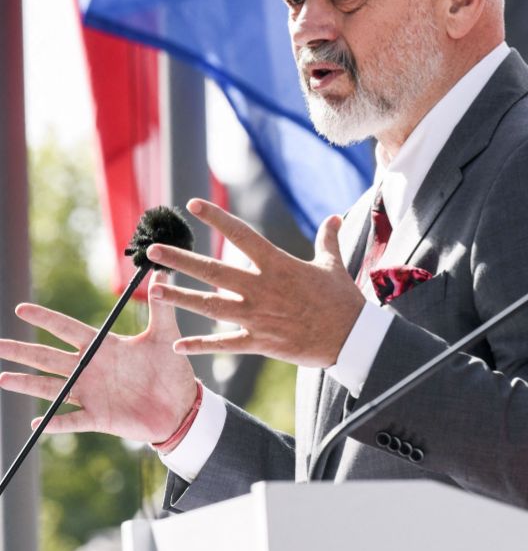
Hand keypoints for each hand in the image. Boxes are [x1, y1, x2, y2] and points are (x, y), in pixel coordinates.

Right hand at [0, 272, 197, 442]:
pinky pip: (72, 420)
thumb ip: (161, 306)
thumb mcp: (165, 335)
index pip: (68, 329)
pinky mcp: (99, 417)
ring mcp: (92, 394)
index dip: (45, 318)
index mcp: (103, 347)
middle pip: (49, 357)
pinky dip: (55, 422)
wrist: (182, 404)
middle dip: (22, 350)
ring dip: (27, 383)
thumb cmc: (171, 368)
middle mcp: (91, 369)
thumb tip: (162, 271)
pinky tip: (36, 422)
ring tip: (3, 377)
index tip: (21, 309)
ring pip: (52, 387)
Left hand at [146, 199, 361, 366]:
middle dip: (181, 261)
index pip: (241, 235)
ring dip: (180, 299)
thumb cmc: (342, 299)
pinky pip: (224, 344)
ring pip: (210, 306)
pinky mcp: (260, 342)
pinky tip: (176, 344)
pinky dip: (200, 345)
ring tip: (154, 291)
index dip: (216, 218)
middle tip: (153, 252)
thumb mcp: (333, 264)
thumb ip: (328, 239)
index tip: (192, 205)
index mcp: (278, 264)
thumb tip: (334, 216)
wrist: (350, 337)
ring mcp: (257, 316)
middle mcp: (262, 288)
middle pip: (213, 271)